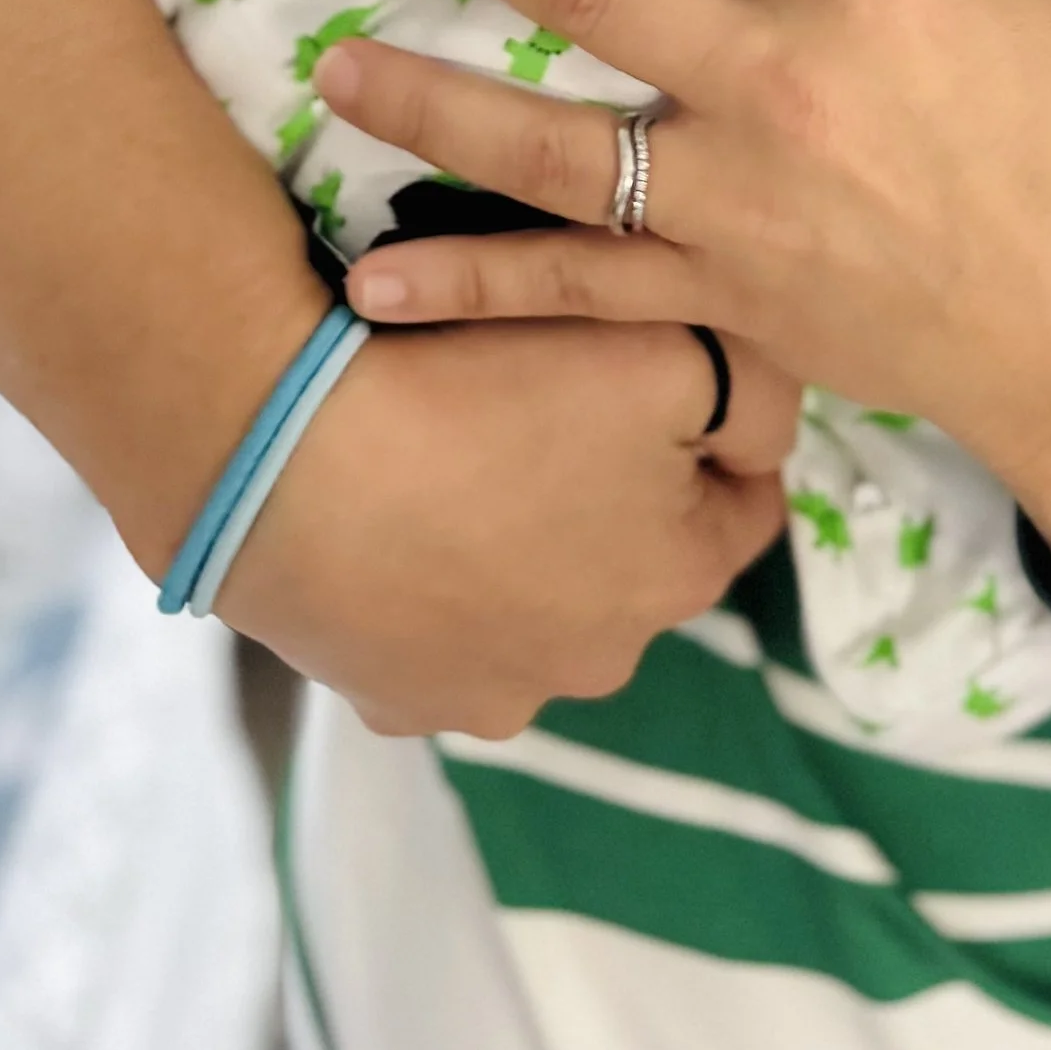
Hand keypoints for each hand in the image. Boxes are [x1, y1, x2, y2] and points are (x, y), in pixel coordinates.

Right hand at [216, 309, 797, 737]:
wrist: (288, 447)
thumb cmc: (491, 386)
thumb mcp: (669, 351)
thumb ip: (748, 392)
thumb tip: (763, 429)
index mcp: (678, 581)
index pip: (746, 503)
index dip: (717, 432)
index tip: (671, 379)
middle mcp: (596, 665)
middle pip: (636, 561)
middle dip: (617, 495)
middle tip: (553, 406)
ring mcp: (486, 696)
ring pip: (535, 603)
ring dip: (521, 543)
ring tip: (464, 454)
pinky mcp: (390, 699)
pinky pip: (437, 628)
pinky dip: (430, 577)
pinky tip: (400, 510)